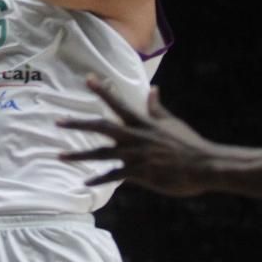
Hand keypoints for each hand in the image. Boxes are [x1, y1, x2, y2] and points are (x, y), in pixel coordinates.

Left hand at [57, 75, 217, 195]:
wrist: (204, 166)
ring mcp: (135, 156)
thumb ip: (156, 108)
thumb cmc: (189, 144)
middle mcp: (134, 137)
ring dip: (78, 154)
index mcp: (142, 122)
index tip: (88, 79)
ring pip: (100, 154)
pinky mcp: (138, 173)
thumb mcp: (171, 123)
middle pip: (100, 127)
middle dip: (78, 123)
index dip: (102, 90)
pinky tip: (85, 182)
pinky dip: (98, 179)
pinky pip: (113, 176)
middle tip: (58, 121)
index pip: (118, 102)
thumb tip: (152, 88)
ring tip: (60, 155)